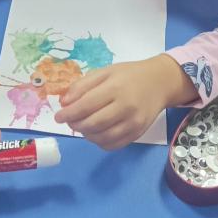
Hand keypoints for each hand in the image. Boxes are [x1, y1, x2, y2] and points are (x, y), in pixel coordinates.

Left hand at [54, 55, 194, 149]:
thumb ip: (82, 86)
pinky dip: (100, 142)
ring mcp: (134, 123)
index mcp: (115, 88)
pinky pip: (114, 145)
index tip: (58, 116)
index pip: (86, 106)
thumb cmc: (129, 75)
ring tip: (82, 126)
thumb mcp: (105, 72)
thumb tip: (64, 103)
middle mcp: (126, 107)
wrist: (159, 83)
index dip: (69, 114)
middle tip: (69, 121)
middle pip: (94, 124)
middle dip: (76, 125)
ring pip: (103, 138)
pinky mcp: (138, 133)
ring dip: (87, 135)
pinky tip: (96, 133)